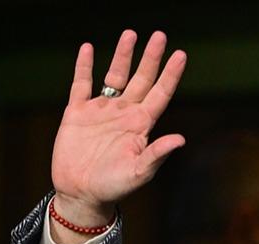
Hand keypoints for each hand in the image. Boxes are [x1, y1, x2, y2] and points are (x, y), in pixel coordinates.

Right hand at [50, 30, 186, 227]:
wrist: (80, 194)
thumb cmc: (113, 187)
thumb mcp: (139, 172)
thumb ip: (157, 154)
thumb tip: (181, 139)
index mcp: (141, 126)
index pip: (160, 94)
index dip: (170, 75)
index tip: (181, 54)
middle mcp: (124, 114)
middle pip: (141, 79)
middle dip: (150, 57)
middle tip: (160, 35)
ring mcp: (101, 111)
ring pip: (114, 76)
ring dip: (122, 56)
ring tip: (130, 34)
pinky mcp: (77, 113)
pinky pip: (81, 84)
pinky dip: (84, 66)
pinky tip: (89, 48)